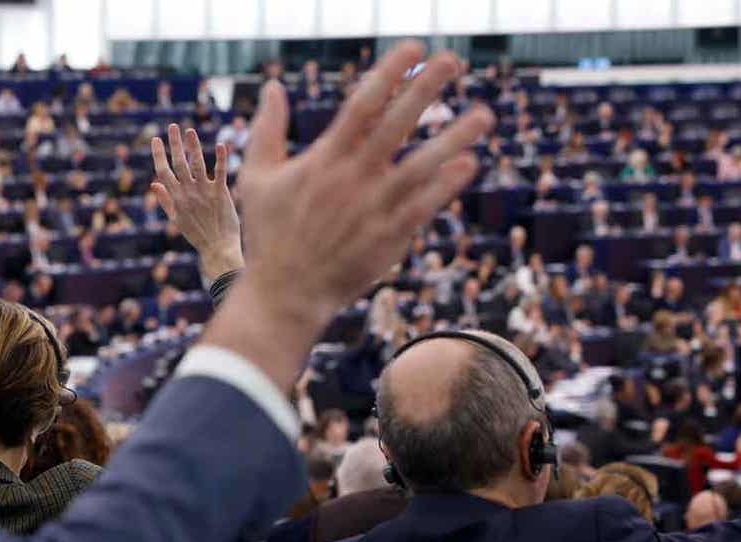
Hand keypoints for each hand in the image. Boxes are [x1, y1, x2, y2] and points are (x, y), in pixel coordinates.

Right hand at [151, 125, 243, 278]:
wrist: (218, 249)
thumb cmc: (198, 235)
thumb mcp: (176, 219)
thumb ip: (165, 200)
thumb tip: (154, 183)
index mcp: (176, 198)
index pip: (163, 171)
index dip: (158, 154)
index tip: (156, 139)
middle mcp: (188, 193)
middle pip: (178, 163)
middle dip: (174, 143)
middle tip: (172, 126)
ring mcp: (204, 192)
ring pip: (196, 164)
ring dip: (193, 146)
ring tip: (190, 131)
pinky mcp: (221, 194)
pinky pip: (220, 173)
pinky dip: (220, 159)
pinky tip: (221, 144)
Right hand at [202, 43, 492, 392]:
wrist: (284, 294)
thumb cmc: (270, 234)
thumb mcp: (257, 177)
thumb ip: (267, 129)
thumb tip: (271, 87)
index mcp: (324, 159)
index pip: (363, 104)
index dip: (390, 73)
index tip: (413, 48)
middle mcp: (352, 178)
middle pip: (396, 124)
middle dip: (426, 89)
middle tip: (453, 61)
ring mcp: (373, 209)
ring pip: (420, 167)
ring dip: (453, 138)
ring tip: (483, 114)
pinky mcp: (388, 238)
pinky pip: (423, 207)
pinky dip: (445, 186)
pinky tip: (468, 163)